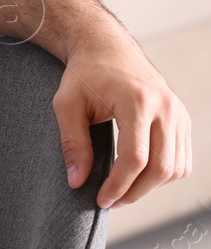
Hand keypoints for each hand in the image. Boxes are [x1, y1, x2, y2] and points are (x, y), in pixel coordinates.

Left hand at [53, 31, 191, 207]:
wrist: (106, 46)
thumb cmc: (84, 74)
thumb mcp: (66, 104)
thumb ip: (72, 143)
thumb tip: (77, 182)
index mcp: (137, 101)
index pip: (135, 158)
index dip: (118, 185)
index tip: (100, 200)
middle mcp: (165, 107)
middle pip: (161, 168)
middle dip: (135, 192)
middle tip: (110, 202)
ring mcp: (178, 112)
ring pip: (176, 167)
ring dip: (151, 187)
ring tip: (122, 190)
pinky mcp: (182, 117)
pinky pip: (182, 158)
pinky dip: (164, 174)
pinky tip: (139, 175)